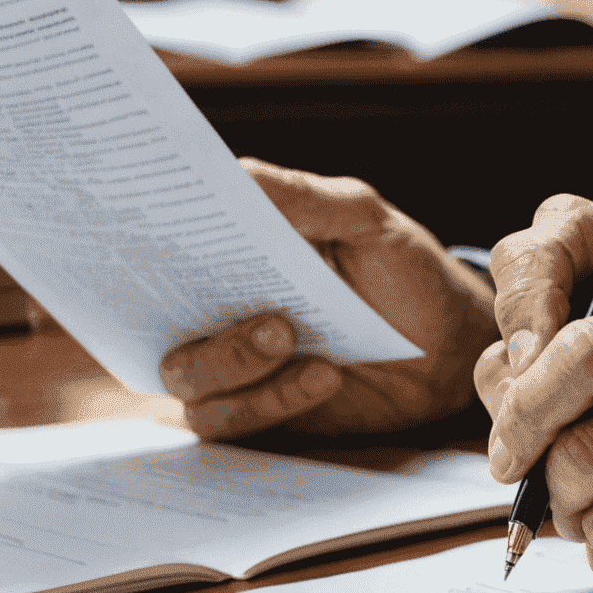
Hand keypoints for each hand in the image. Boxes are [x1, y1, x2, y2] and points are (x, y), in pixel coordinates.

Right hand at [160, 158, 496, 438]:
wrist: (448, 345)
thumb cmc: (401, 269)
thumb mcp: (363, 217)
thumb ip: (303, 198)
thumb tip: (236, 174)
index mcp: (231, 246)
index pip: (164, 239)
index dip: (144, 236)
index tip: (147, 233)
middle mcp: (216, 303)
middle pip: (160, 322)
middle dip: (205, 324)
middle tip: (274, 320)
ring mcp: (230, 361)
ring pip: (184, 379)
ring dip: (234, 367)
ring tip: (294, 344)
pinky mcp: (255, 410)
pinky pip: (229, 419)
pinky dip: (272, 401)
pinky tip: (324, 376)